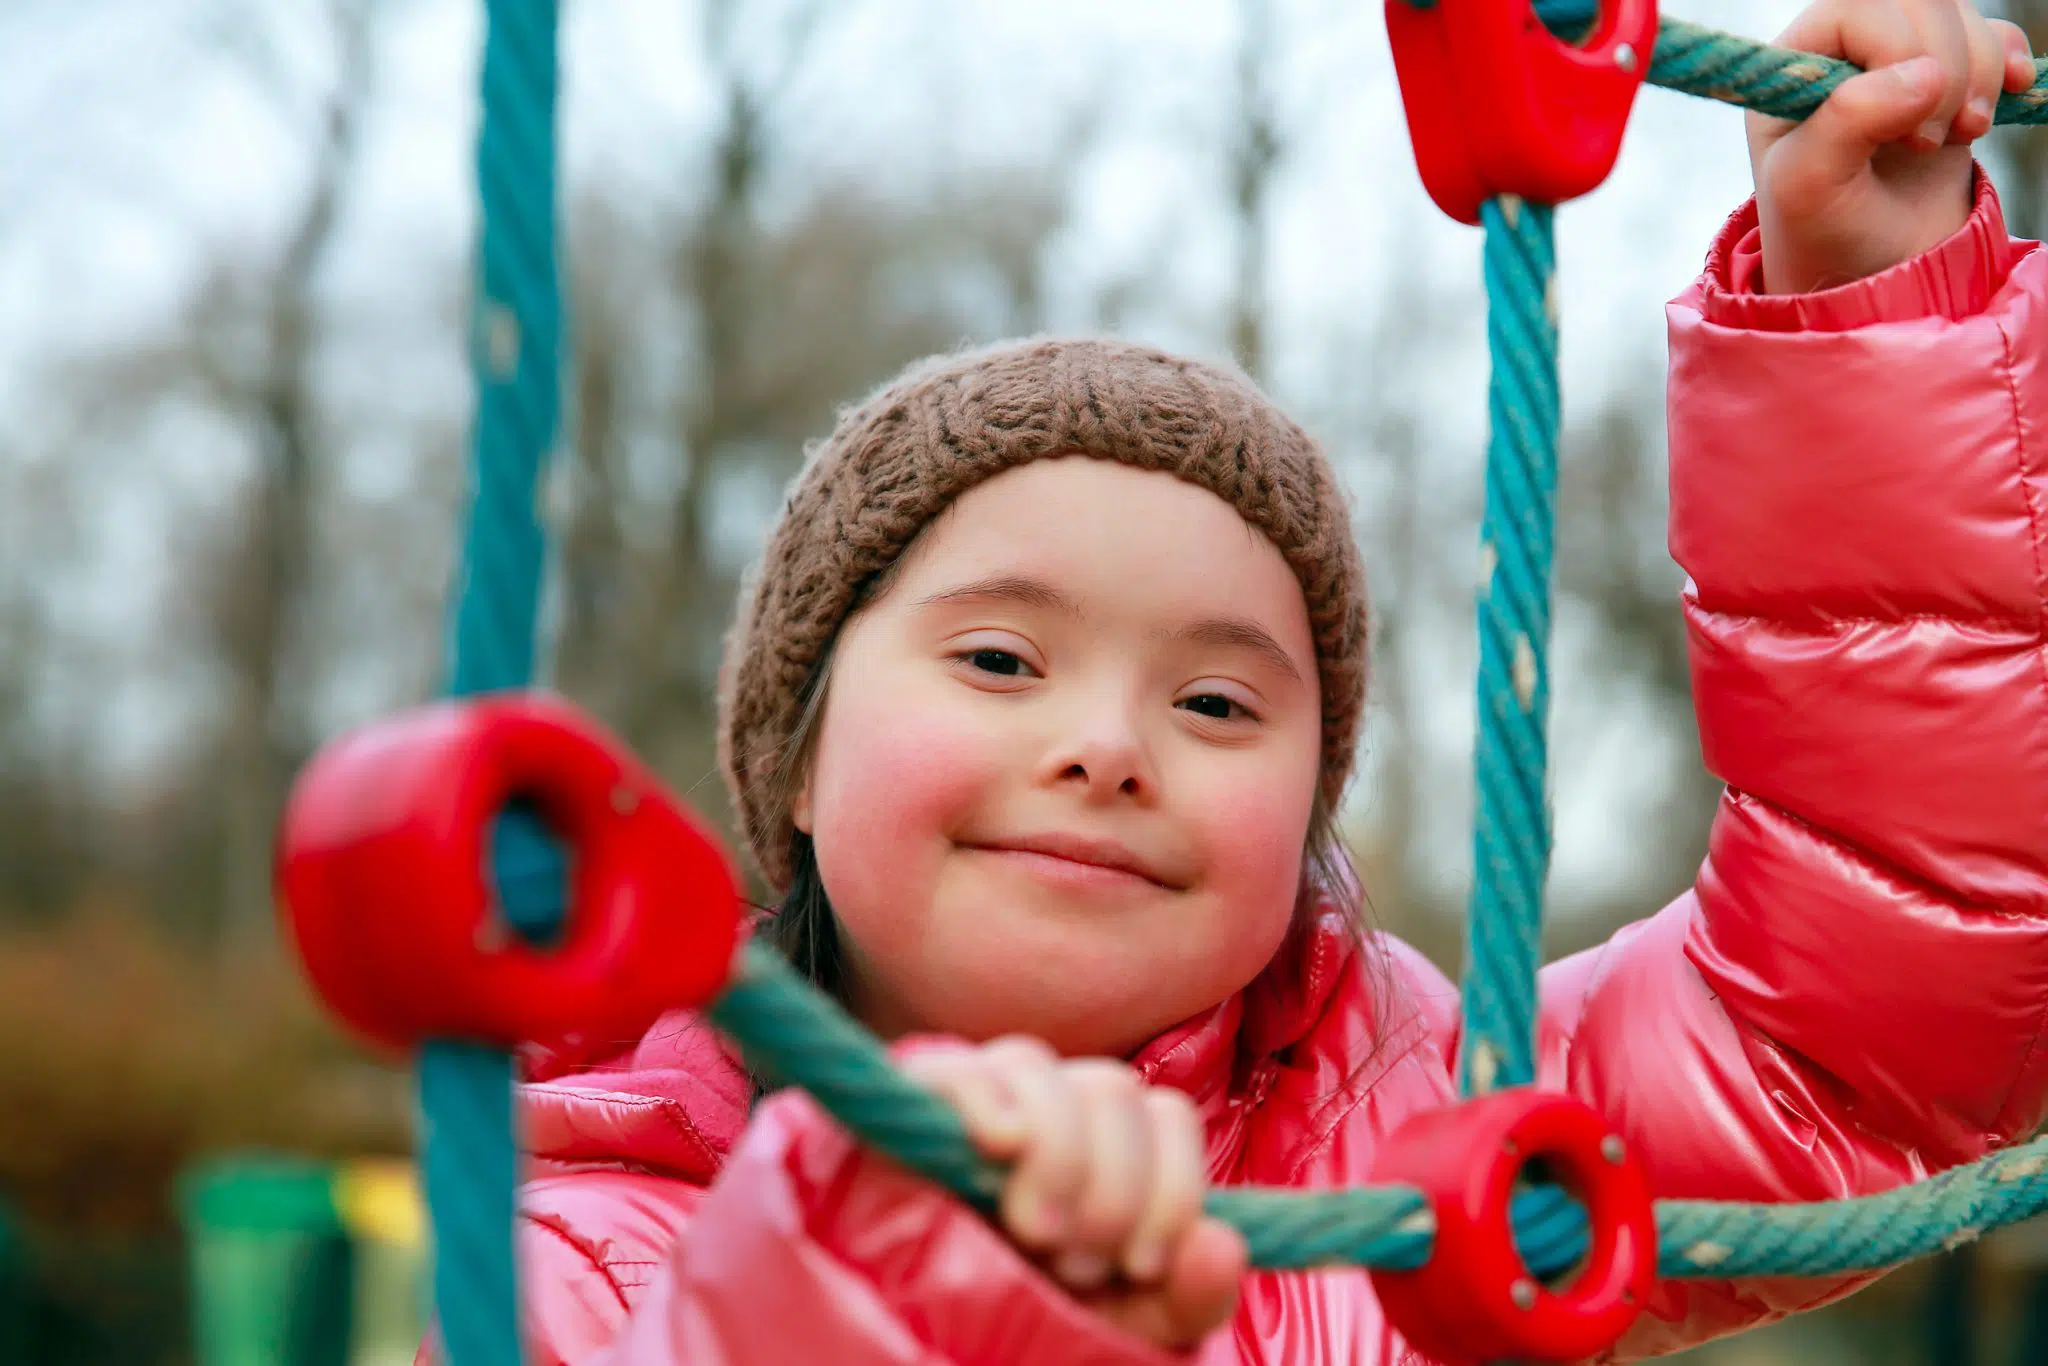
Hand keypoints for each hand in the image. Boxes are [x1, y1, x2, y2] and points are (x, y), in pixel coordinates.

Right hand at [903, 1037, 1247, 1351]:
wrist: (934, 1339)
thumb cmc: (1036, 1318)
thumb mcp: (1123, 1322)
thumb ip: (1187, 1298)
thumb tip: (1222, 1246)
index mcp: (1107, 1142)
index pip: (1167, 1113)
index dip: (1170, 1190)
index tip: (1140, 1265)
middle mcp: (1047, 1103)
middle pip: (1111, 1089)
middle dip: (1109, 1193)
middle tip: (1074, 1265)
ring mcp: (978, 1098)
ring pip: (1037, 1066)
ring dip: (1053, 1160)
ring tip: (1034, 1237)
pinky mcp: (911, 1108)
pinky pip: (955, 1068)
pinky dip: (983, 1100)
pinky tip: (999, 1149)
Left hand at [1747, 0, 2034, 293]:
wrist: (1874, 272)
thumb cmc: (1824, 234)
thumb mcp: (1810, 188)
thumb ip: (1849, 121)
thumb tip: (1925, 73)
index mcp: (1794, 66)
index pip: (1859, 6)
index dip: (1898, 53)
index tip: (1904, 133)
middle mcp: (1841, 51)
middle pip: (1919, 0)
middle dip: (1950, 64)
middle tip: (1934, 139)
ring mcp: (1896, 60)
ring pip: (1960, 13)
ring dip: (1979, 72)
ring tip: (1959, 134)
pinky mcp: (1944, 77)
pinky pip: (1992, 34)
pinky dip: (2006, 64)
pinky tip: (1995, 108)